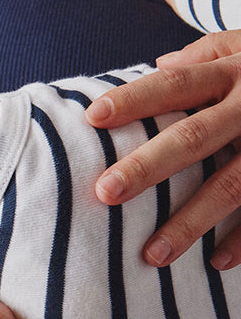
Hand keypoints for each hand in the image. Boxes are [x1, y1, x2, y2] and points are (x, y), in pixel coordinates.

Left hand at [85, 30, 240, 268]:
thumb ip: (207, 54)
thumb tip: (157, 64)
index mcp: (238, 70)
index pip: (177, 82)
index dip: (136, 98)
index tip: (92, 117)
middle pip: (196, 136)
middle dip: (149, 166)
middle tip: (104, 193)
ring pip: (235, 184)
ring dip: (193, 221)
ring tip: (152, 255)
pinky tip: (218, 264)